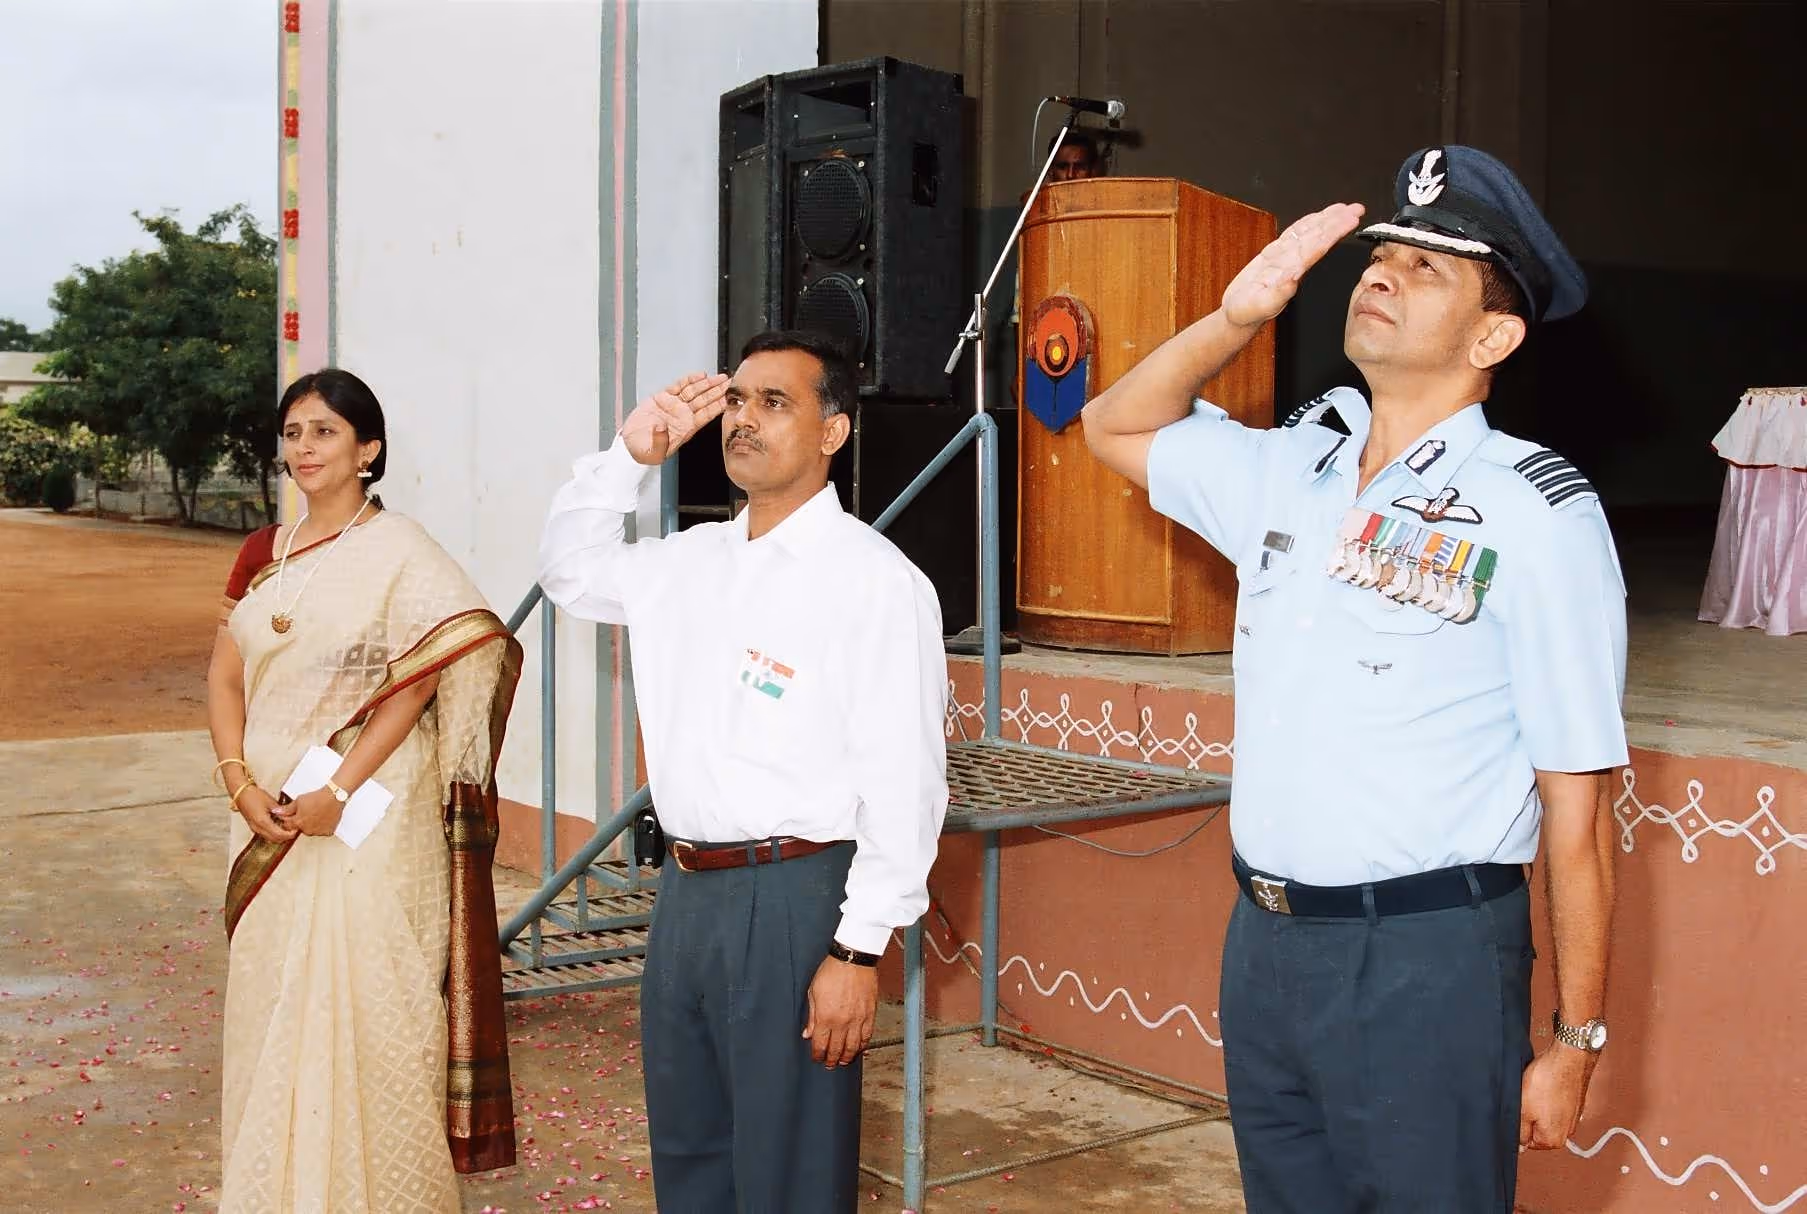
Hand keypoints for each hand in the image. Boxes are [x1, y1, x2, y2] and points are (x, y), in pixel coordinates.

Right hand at [234, 784, 297, 843]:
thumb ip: (281, 812)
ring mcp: (254, 828)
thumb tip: (290, 818)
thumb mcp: (271, 802)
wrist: (241, 793)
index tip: (296, 830)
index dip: (289, 834)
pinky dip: (273, 833)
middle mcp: (257, 828)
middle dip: (285, 837)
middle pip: (274, 839)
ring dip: (279, 836)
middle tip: (294, 829)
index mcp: (262, 822)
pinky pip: (265, 834)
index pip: (278, 834)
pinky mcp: (253, 827)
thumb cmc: (254, 795)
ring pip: (270, 838)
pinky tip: (279, 826)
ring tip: (287, 828)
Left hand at [272, 786, 344, 837]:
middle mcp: (307, 830)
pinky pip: (321, 831)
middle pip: (299, 828)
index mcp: (298, 823)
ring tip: (316, 813)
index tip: (294, 814)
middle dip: (301, 822)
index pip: (287, 825)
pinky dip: (321, 826)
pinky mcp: (327, 832)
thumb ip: (286, 809)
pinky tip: (323, 817)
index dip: (289, 819)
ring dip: (311, 825)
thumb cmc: (318, 797)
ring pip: (311, 830)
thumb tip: (276, 811)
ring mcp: (318, 832)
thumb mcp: (299, 801)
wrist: (334, 796)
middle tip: (307, 811)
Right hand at [620, 372, 730, 464]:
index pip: (706, 415)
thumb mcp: (653, 454)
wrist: (630, 443)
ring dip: (708, 384)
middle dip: (718, 391)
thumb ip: (659, 442)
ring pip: (695, 391)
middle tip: (730, 383)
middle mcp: (683, 415)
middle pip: (705, 401)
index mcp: (686, 429)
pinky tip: (700, 375)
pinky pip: (679, 386)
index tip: (730, 399)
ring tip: (720, 377)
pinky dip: (689, 380)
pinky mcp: (663, 397)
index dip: (718, 406)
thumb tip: (662, 427)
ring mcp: (674, 405)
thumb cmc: (644, 450)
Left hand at [801, 954, 878, 1068]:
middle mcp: (842, 1021)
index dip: (817, 1055)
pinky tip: (859, 1049)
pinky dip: (863, 1046)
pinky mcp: (870, 1014)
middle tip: (829, 1064)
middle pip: (837, 1050)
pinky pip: (867, 1036)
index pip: (820, 1045)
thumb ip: (812, 1016)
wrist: (853, 958)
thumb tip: (808, 1033)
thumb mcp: (813, 992)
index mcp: (826, 1017)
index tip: (816, 1057)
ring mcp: (858, 1019)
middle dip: (831, 1060)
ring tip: (843, 1060)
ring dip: (847, 1057)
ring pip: (853, 1047)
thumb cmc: (832, 971)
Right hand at [1221, 202, 1366, 327]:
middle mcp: (1293, 263)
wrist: (1238, 316)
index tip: (1350, 221)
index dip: (1334, 232)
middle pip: (1319, 237)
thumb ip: (1277, 294)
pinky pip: (1292, 236)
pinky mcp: (1274, 255)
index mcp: (1293, 273)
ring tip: (1343, 208)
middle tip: (1356, 208)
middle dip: (1337, 222)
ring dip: (1326, 220)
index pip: (1318, 248)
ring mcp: (1285, 258)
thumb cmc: (1246, 314)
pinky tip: (1316, 217)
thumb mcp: (1259, 306)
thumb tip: (1294, 276)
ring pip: (1308, 234)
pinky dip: (1305, 223)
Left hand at [1519, 1045, 1595, 1149]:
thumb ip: (1519, 1133)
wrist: (1568, 1058)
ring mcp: (1572, 1118)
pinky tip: (1545, 1085)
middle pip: (1536, 1129)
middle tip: (1527, 1098)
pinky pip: (1553, 1104)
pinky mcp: (1574, 1104)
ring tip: (1537, 1090)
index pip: (1526, 1143)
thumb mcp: (1522, 1111)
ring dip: (1537, 1104)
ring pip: (1544, 1115)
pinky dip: (1547, 1095)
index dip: (1518, 1125)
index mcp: (1553, 1140)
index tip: (1519, 1110)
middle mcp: (1566, 1133)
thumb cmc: (1546, 1081)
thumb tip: (1519, 1148)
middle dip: (1528, 1114)